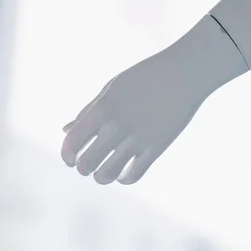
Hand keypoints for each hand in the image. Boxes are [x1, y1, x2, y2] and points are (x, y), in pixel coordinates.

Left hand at [61, 49, 207, 184]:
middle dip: (82, 168)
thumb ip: (87, 111)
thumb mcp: (111, 89)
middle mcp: (117, 126)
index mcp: (102, 109)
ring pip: (107, 175)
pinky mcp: (156, 148)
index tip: (70, 157)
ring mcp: (137, 139)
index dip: (66, 155)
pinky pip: (133, 175)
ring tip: (103, 170)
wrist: (185, 72)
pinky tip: (122, 171)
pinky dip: (123, 178)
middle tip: (87, 164)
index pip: (71, 142)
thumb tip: (65, 130)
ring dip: (101, 176)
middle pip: (86, 164)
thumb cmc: (143, 77)